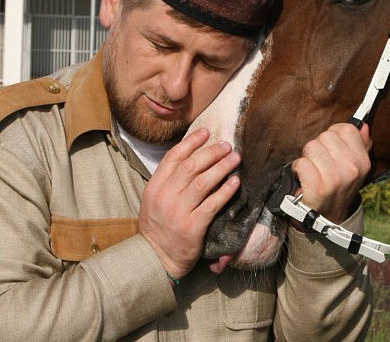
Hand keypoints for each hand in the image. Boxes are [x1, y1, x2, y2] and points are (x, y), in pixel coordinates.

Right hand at [138, 128, 240, 279]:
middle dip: (212, 152)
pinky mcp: (193, 226)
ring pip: (203, 181)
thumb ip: (168, 179)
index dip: (191, 142)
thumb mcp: (154, 198)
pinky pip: (212, 204)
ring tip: (235, 158)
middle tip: (226, 146)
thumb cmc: (158, 225)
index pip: (174, 156)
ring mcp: (179, 211)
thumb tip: (192, 156)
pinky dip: (225, 191)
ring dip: (222, 167)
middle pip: (191, 166)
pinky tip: (235, 182)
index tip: (206, 132)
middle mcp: (166, 195)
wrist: (155, 258)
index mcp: (155, 186)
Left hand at [291, 123, 371, 223]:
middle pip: (325, 136)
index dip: (334, 135)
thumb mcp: (354, 168)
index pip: (345, 129)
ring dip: (307, 158)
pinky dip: (297, 169)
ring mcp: (335, 179)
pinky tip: (303, 178)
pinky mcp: (317, 188)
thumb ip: (360, 145)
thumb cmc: (337, 188)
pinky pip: (301, 163)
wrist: (327, 220)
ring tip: (312, 170)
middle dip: (318, 147)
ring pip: (311, 147)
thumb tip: (362, 125)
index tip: (331, 148)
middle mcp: (351, 169)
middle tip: (320, 163)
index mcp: (362, 162)